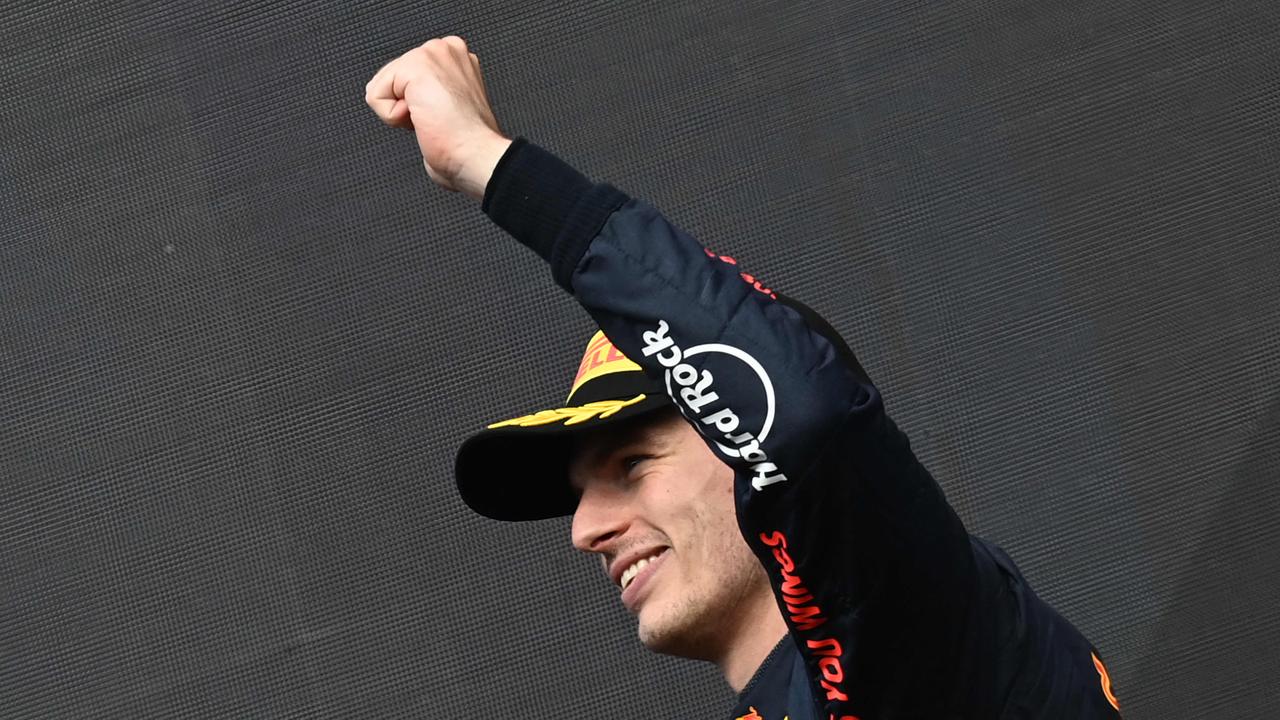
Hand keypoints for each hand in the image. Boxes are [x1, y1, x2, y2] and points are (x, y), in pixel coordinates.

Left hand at [365, 36, 512, 198]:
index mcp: (456, 59)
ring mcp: (432, 54)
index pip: (404, 77)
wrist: (477, 155)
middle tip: (438, 120)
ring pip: (381, 86)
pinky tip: (423, 119)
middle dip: (405, 107)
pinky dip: (391, 117)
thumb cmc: (468, 145)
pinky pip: (375, 96)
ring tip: (432, 119)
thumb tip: (407, 109)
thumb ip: (427, 96)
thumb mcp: (448, 110)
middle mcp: (446, 50)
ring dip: (399, 114)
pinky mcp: (416, 65)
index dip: (415, 106)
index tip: (443, 117)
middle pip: (389, 79)